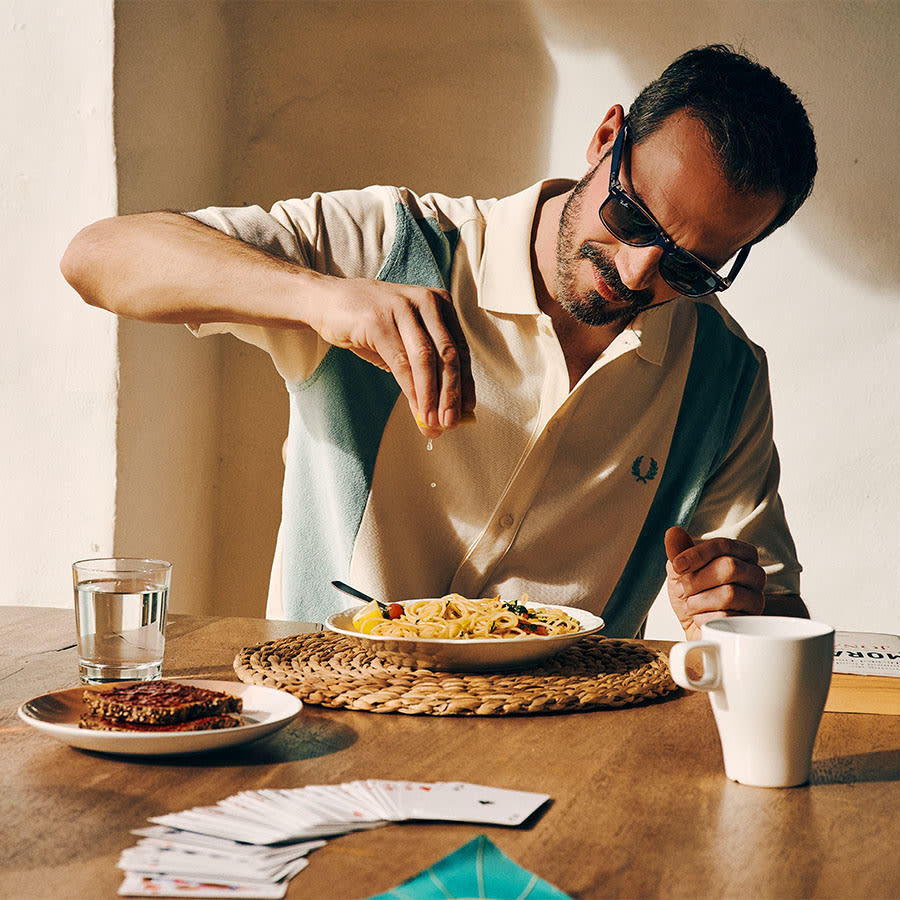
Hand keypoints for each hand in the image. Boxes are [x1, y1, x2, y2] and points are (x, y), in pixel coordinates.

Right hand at [311, 276, 474, 436]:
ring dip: (432, 397)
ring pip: (426, 360)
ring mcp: (402, 308)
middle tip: (451, 423)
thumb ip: (424, 367)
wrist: (327, 301)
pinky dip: (411, 390)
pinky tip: (416, 409)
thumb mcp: (403, 340)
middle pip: (448, 355)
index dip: (466, 382)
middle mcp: (426, 301)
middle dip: (452, 394)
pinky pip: (401, 363)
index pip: (460, 348)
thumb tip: (440, 409)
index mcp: (439, 303)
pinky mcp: (379, 321)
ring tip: (433, 422)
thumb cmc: (369, 323)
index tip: (468, 409)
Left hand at [664, 526, 765, 639]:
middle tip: (682, 590)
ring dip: (699, 601)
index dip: (696, 554)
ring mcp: (757, 599)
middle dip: (696, 580)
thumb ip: (677, 551)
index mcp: (740, 554)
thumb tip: (673, 532)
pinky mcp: (752, 623)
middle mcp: (754, 574)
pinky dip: (705, 618)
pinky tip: (702, 619)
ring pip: (729, 594)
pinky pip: (728, 617)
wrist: (696, 630)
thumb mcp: (680, 571)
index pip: (723, 545)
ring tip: (691, 606)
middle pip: (729, 567)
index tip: (676, 566)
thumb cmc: (693, 596)